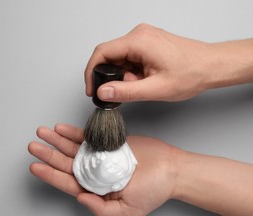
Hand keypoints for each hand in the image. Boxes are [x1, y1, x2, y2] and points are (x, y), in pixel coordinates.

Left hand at [28, 124, 177, 215]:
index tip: (35, 167)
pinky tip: (60, 128)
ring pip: (72, 148)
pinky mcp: (106, 143)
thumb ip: (102, 209)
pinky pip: (86, 137)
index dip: (50, 175)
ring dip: (56, 140)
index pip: (67, 183)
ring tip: (42, 132)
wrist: (171, 169)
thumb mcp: (129, 211)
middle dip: (48, 155)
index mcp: (96, 190)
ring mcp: (99, 157)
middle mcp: (93, 173)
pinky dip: (73, 132)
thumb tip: (80, 198)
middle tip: (33, 146)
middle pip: (65, 164)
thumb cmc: (154, 192)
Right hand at [85, 23, 211, 101]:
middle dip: (113, 76)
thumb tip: (102, 92)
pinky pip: (129, 58)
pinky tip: (146, 78)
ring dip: (125, 75)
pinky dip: (132, 72)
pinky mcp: (146, 43)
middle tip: (127, 90)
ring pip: (119, 58)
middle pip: (109, 56)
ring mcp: (143, 37)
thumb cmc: (191, 74)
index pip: (101, 52)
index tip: (91, 89)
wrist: (211, 66)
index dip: (91, 72)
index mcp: (139, 41)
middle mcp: (139, 34)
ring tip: (143, 84)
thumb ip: (126, 92)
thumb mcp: (156, 89)